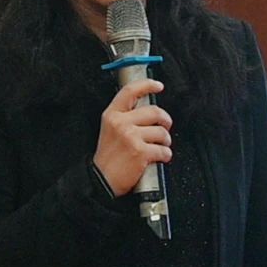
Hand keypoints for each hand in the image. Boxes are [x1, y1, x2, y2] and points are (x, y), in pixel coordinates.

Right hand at [92, 79, 172, 196]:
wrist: (101, 180)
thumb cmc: (107, 158)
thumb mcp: (109, 130)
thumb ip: (125, 117)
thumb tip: (148, 111)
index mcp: (112, 115)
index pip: (130, 91)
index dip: (147, 85)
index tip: (158, 85)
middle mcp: (121, 123)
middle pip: (154, 111)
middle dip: (165, 120)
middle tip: (165, 126)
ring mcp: (131, 137)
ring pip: (161, 132)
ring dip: (166, 141)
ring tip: (161, 146)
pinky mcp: (141, 152)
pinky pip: (163, 150)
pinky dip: (165, 155)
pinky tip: (160, 157)